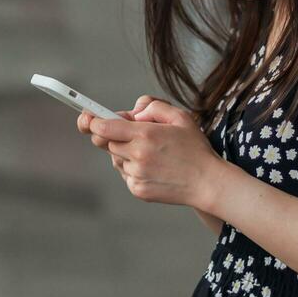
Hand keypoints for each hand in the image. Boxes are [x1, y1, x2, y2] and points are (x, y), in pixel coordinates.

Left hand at [80, 97, 228, 208]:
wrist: (208, 183)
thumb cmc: (195, 149)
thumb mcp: (180, 117)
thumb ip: (153, 107)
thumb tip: (132, 113)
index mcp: (145, 135)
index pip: (102, 127)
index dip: (93, 121)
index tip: (89, 118)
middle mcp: (137, 156)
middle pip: (105, 142)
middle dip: (112, 135)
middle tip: (131, 133)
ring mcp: (136, 175)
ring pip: (115, 159)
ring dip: (125, 153)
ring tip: (151, 153)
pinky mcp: (137, 190)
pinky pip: (125, 173)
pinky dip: (133, 168)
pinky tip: (154, 167)